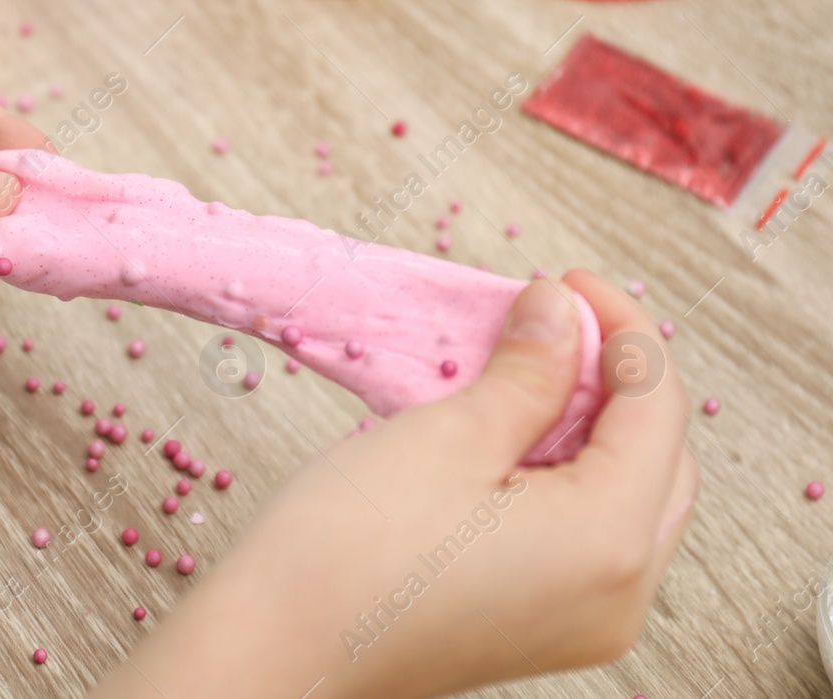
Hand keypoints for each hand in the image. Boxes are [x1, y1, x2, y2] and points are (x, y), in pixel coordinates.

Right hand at [90, 270, 696, 698]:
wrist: (275, 650)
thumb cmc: (345, 556)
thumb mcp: (445, 436)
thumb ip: (526, 372)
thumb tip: (562, 314)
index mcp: (608, 542)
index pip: (656, 405)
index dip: (619, 327)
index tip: (570, 283)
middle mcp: (618, 595)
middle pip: (660, 458)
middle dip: (617, 378)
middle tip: (554, 320)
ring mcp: (583, 621)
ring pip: (627, 498)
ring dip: (590, 425)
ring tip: (524, 368)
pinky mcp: (540, 628)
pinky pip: (586, 537)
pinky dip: (564, 474)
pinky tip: (507, 433)